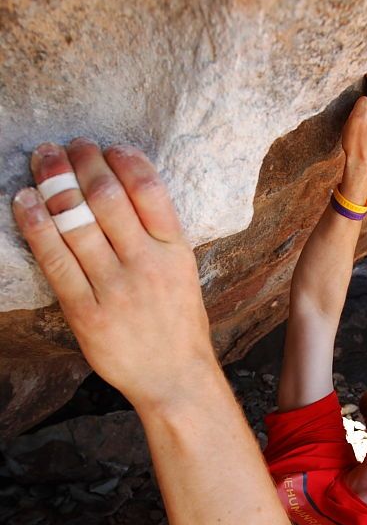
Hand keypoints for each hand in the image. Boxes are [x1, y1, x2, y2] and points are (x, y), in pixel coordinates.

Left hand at [12, 140, 213, 412]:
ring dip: (54, 181)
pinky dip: (36, 225)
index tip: (108, 147)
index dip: (124, 159)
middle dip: (82, 160)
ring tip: (44, 159)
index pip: (149, 189)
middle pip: (107, 196)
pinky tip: (25, 202)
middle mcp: (146, 265)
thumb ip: (158, 235)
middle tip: (68, 145)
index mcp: (175, 251)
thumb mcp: (183, 272)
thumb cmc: (178, 324)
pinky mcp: (85, 313)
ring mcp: (115, 289)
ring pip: (76, 221)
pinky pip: (55, 260)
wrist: (174, 379)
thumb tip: (122, 188)